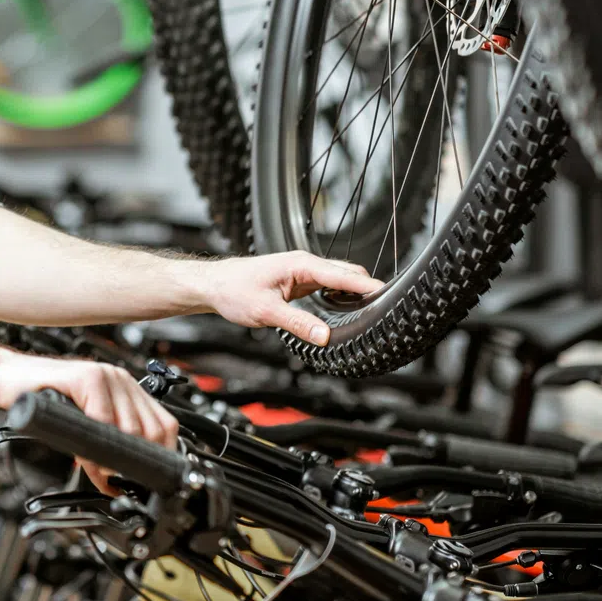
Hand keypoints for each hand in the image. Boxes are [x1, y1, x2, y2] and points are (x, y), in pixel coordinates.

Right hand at [0, 354, 177, 492]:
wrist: (8, 380)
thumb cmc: (43, 400)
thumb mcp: (82, 425)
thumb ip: (105, 444)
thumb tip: (118, 484)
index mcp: (126, 388)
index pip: (164, 425)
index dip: (160, 456)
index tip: (148, 480)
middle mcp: (121, 378)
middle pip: (152, 430)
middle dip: (135, 463)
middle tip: (113, 480)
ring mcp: (106, 375)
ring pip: (129, 428)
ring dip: (113, 458)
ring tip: (94, 468)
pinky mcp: (86, 377)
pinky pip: (103, 419)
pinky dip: (96, 445)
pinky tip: (82, 454)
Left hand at [180, 251, 382, 346]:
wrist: (213, 285)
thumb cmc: (233, 291)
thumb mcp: (265, 312)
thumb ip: (297, 323)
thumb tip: (324, 336)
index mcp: (300, 264)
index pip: (343, 274)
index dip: (367, 285)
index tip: (388, 295)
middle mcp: (305, 264)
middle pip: (347, 273)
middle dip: (366, 288)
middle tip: (384, 309)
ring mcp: (302, 271)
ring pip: (338, 279)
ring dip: (354, 291)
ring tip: (372, 310)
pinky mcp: (298, 280)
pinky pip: (328, 285)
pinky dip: (341, 294)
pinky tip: (346, 309)